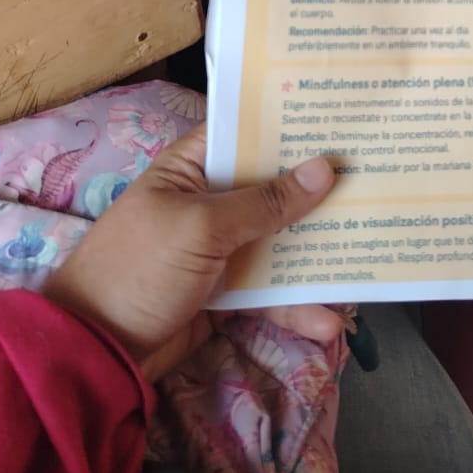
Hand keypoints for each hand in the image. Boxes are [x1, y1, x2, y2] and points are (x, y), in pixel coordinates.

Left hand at [44, 125, 335, 380]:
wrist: (93, 353)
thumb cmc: (138, 269)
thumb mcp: (202, 227)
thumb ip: (264, 202)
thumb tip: (325, 168)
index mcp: (194, 166)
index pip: (249, 133)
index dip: (293, 126)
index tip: (347, 119)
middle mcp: (210, 200)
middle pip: (275, 189)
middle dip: (320, 194)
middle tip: (379, 186)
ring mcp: (219, 248)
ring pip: (280, 243)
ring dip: (317, 256)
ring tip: (364, 265)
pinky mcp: (226, 292)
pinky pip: (271, 291)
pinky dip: (297, 305)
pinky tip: (329, 321)